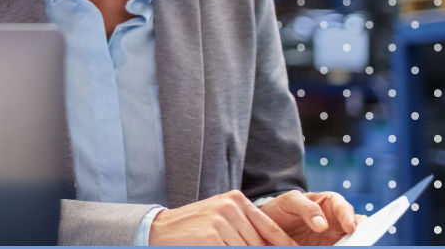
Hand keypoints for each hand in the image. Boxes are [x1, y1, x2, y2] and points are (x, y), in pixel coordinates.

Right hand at [149, 190, 295, 245]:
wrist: (158, 229)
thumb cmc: (193, 228)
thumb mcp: (222, 220)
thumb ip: (245, 228)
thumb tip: (273, 245)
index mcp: (236, 200)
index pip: (271, 228)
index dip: (285, 246)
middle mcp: (231, 207)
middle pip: (260, 244)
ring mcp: (221, 221)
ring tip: (223, 245)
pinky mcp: (211, 236)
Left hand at [259, 190, 359, 245]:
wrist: (269, 223)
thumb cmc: (282, 207)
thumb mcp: (290, 201)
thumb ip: (307, 208)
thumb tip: (323, 225)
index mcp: (330, 203)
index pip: (344, 208)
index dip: (349, 217)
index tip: (350, 227)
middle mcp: (336, 221)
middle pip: (354, 227)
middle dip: (359, 234)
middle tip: (357, 242)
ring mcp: (333, 237)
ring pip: (349, 241)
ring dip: (350, 244)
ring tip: (348, 247)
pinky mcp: (327, 246)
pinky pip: (338, 248)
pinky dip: (339, 248)